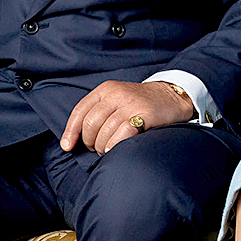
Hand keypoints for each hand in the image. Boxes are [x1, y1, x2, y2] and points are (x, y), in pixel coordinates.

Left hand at [61, 79, 194, 153]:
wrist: (172, 97)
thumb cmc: (140, 104)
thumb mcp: (117, 99)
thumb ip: (99, 112)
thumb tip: (75, 138)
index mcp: (105, 89)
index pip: (80, 111)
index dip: (71, 132)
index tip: (68, 146)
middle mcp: (116, 94)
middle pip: (90, 124)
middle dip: (90, 141)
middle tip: (97, 148)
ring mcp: (130, 104)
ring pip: (104, 132)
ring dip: (102, 147)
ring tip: (108, 150)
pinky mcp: (144, 114)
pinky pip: (121, 135)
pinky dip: (115, 145)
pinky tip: (117, 148)